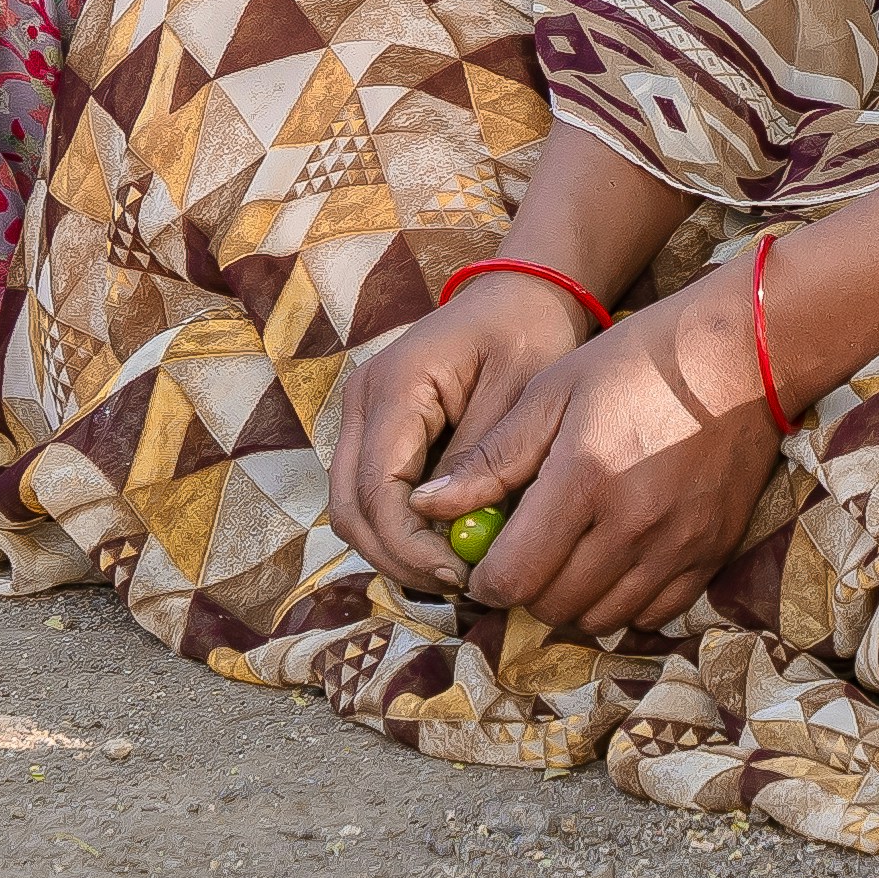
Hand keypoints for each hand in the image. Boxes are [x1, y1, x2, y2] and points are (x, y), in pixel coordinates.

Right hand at [323, 275, 594, 594]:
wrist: (519, 294)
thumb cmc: (527, 332)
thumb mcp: (519, 388)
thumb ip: (482, 455)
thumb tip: (449, 526)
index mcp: (394, 386)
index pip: (377, 489)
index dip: (410, 545)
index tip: (462, 574)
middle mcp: (362, 402)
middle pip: (350, 508)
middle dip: (398, 557)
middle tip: (459, 584)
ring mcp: (362, 417)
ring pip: (353, 508)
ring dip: (396, 548)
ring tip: (457, 569)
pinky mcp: (377, 431)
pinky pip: (372, 495)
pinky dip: (400, 529)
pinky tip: (447, 543)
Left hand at [430, 268, 785, 644]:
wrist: (741, 355)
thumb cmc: (636, 361)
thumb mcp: (552, 391)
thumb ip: (491, 458)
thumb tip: (426, 507)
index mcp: (582, 480)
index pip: (513, 577)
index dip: (485, 583)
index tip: (482, 564)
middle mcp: (632, 525)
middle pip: (554, 606)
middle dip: (525, 592)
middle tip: (523, 559)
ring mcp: (678, 545)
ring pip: (602, 618)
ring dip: (572, 602)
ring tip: (567, 561)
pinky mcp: (712, 553)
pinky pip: (654, 613)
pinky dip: (624, 603)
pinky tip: (614, 565)